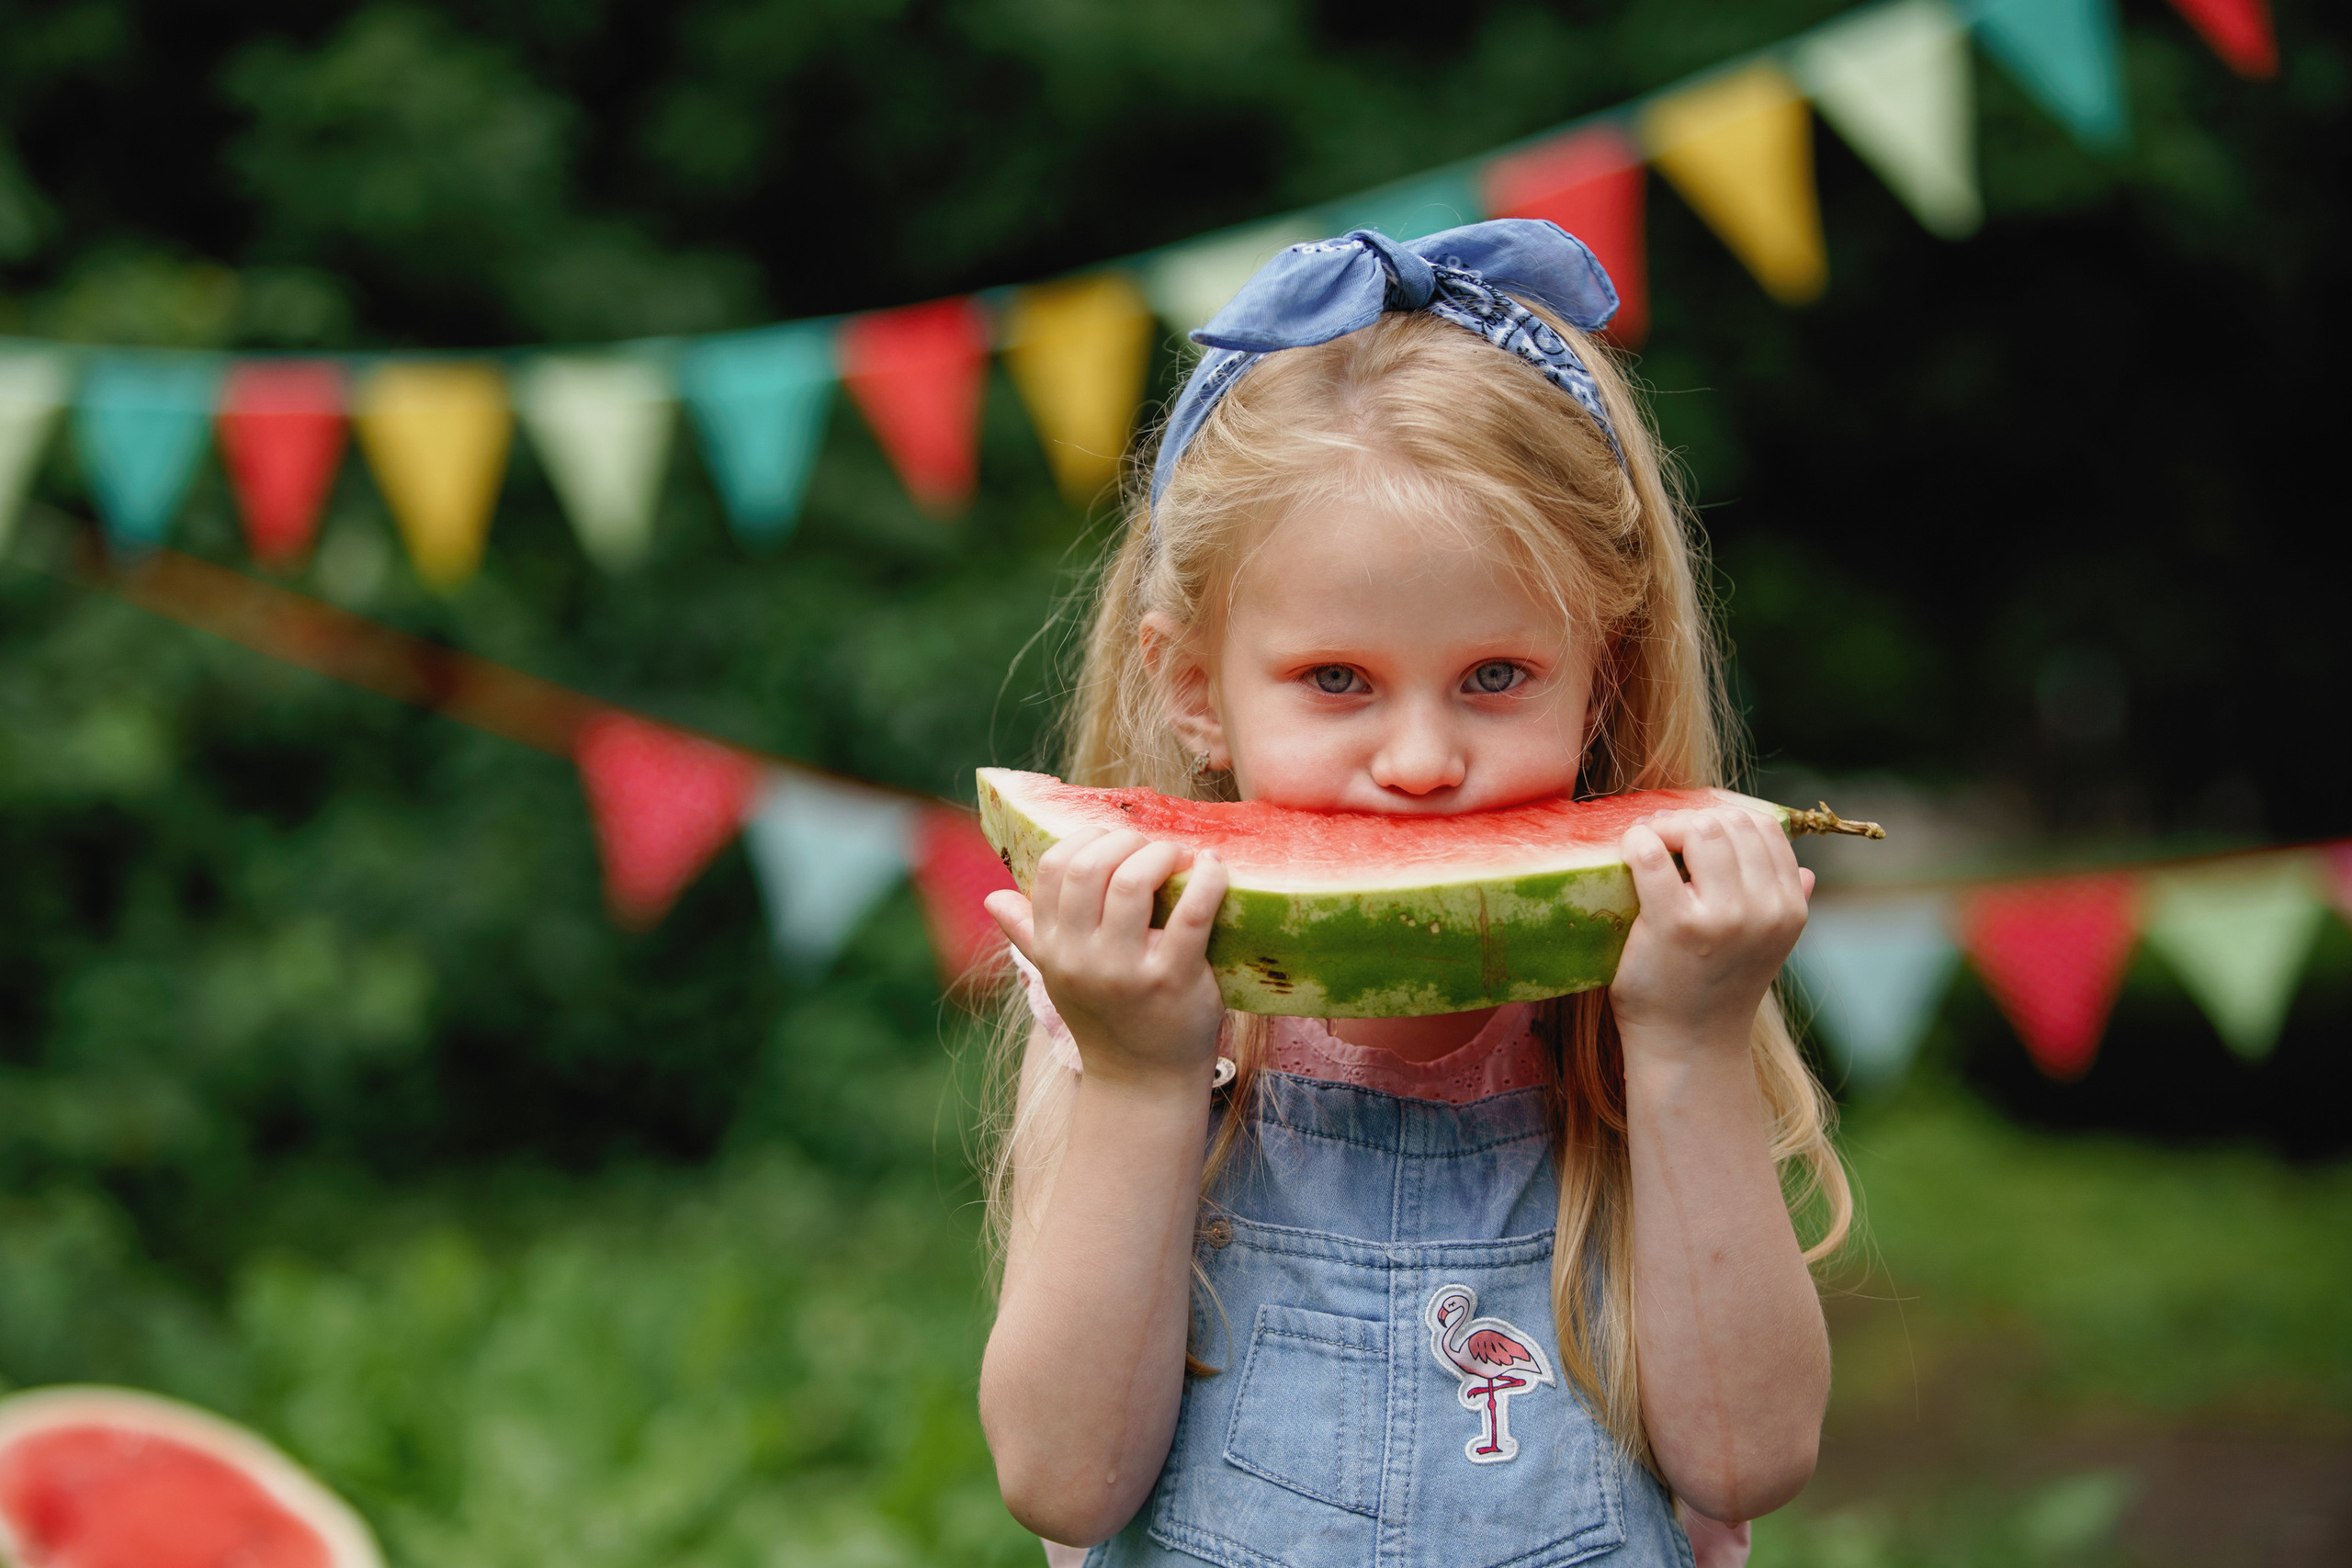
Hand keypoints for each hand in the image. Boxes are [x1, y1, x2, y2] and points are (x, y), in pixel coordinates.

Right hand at [983, 828, 1229, 1089]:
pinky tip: (1211, 866)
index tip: (1114, 841)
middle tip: (1151, 848)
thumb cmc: (1106, 1017)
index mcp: (1051, 948)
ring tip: (1179, 857)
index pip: (1051, 869)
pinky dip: (1207, 879)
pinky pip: (1192, 912)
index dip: (1085, 840)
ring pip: (1132, 882)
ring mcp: (1125, 970)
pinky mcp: (1173, 979)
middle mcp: (1080, 957)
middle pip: (1090, 867)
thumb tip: (992, 899)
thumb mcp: (1058, 977)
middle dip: (1125, 840)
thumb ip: (1027, 934)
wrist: (1143, 1080)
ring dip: (1161, 854)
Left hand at [1610, 806, 1813, 1057]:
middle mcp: (1764, 910)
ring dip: (1665, 826)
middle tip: (1661, 833)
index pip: (1765, 829)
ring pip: (1700, 830)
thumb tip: (1807, 870)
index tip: (1695, 830)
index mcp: (1790, 909)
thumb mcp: (1767, 949)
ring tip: (1646, 842)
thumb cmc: (1717, 992)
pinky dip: (1637, 841)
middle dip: (1692, 819)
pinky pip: (1652, 856)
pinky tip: (1628, 850)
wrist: (1688, 1047)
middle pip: (1731, 823)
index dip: (1725, 818)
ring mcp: (1722, 917)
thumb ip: (1787, 905)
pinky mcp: (1675, 924)